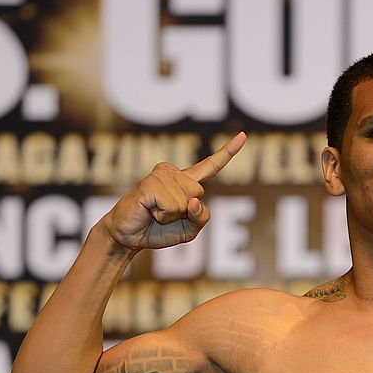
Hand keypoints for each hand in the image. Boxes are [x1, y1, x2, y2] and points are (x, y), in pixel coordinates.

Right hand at [104, 132, 246, 250]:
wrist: (128, 237)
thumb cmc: (158, 230)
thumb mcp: (190, 230)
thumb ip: (201, 218)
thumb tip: (194, 201)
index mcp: (186, 182)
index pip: (211, 166)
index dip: (228, 152)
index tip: (243, 135)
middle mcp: (175, 173)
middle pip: (199, 193)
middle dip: (185, 213)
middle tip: (163, 214)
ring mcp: (162, 175)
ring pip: (186, 201)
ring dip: (171, 216)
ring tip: (154, 212)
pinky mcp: (150, 183)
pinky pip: (172, 206)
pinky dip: (163, 216)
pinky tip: (149, 210)